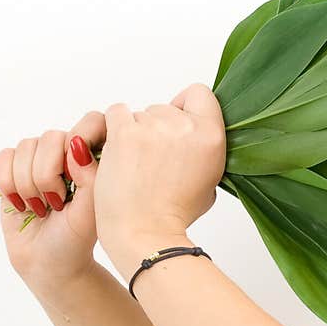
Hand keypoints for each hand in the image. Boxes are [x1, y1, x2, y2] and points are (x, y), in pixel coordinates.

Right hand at [0, 111, 106, 293]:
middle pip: (52, 137)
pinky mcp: (15, 169)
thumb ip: (92, 177)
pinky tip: (23, 203)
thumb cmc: (76, 238)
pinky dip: (9, 182)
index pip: (92, 121)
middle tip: (58, 202)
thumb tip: (76, 146)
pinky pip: (4, 157)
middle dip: (48, 174)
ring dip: (28, 182)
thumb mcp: (93, 211)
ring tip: (42, 206)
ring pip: (26, 147)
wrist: (49, 261)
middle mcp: (69, 154)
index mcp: (97, 158)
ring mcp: (41, 160)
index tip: (75, 171)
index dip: (81, 138)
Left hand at [94, 83, 225, 268]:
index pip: (200, 94)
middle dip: (159, 128)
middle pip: (166, 107)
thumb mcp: (210, 181)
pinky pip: (117, 113)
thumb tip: (192, 135)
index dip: (188, 107)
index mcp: (212, 137)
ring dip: (135, 132)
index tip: (179, 125)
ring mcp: (154, 127)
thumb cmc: (175, 213)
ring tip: (135, 164)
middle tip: (154, 158)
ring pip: (140, 113)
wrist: (146, 232)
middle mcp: (186, 127)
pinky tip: (117, 151)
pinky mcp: (124, 132)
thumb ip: (204, 151)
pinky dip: (114, 128)